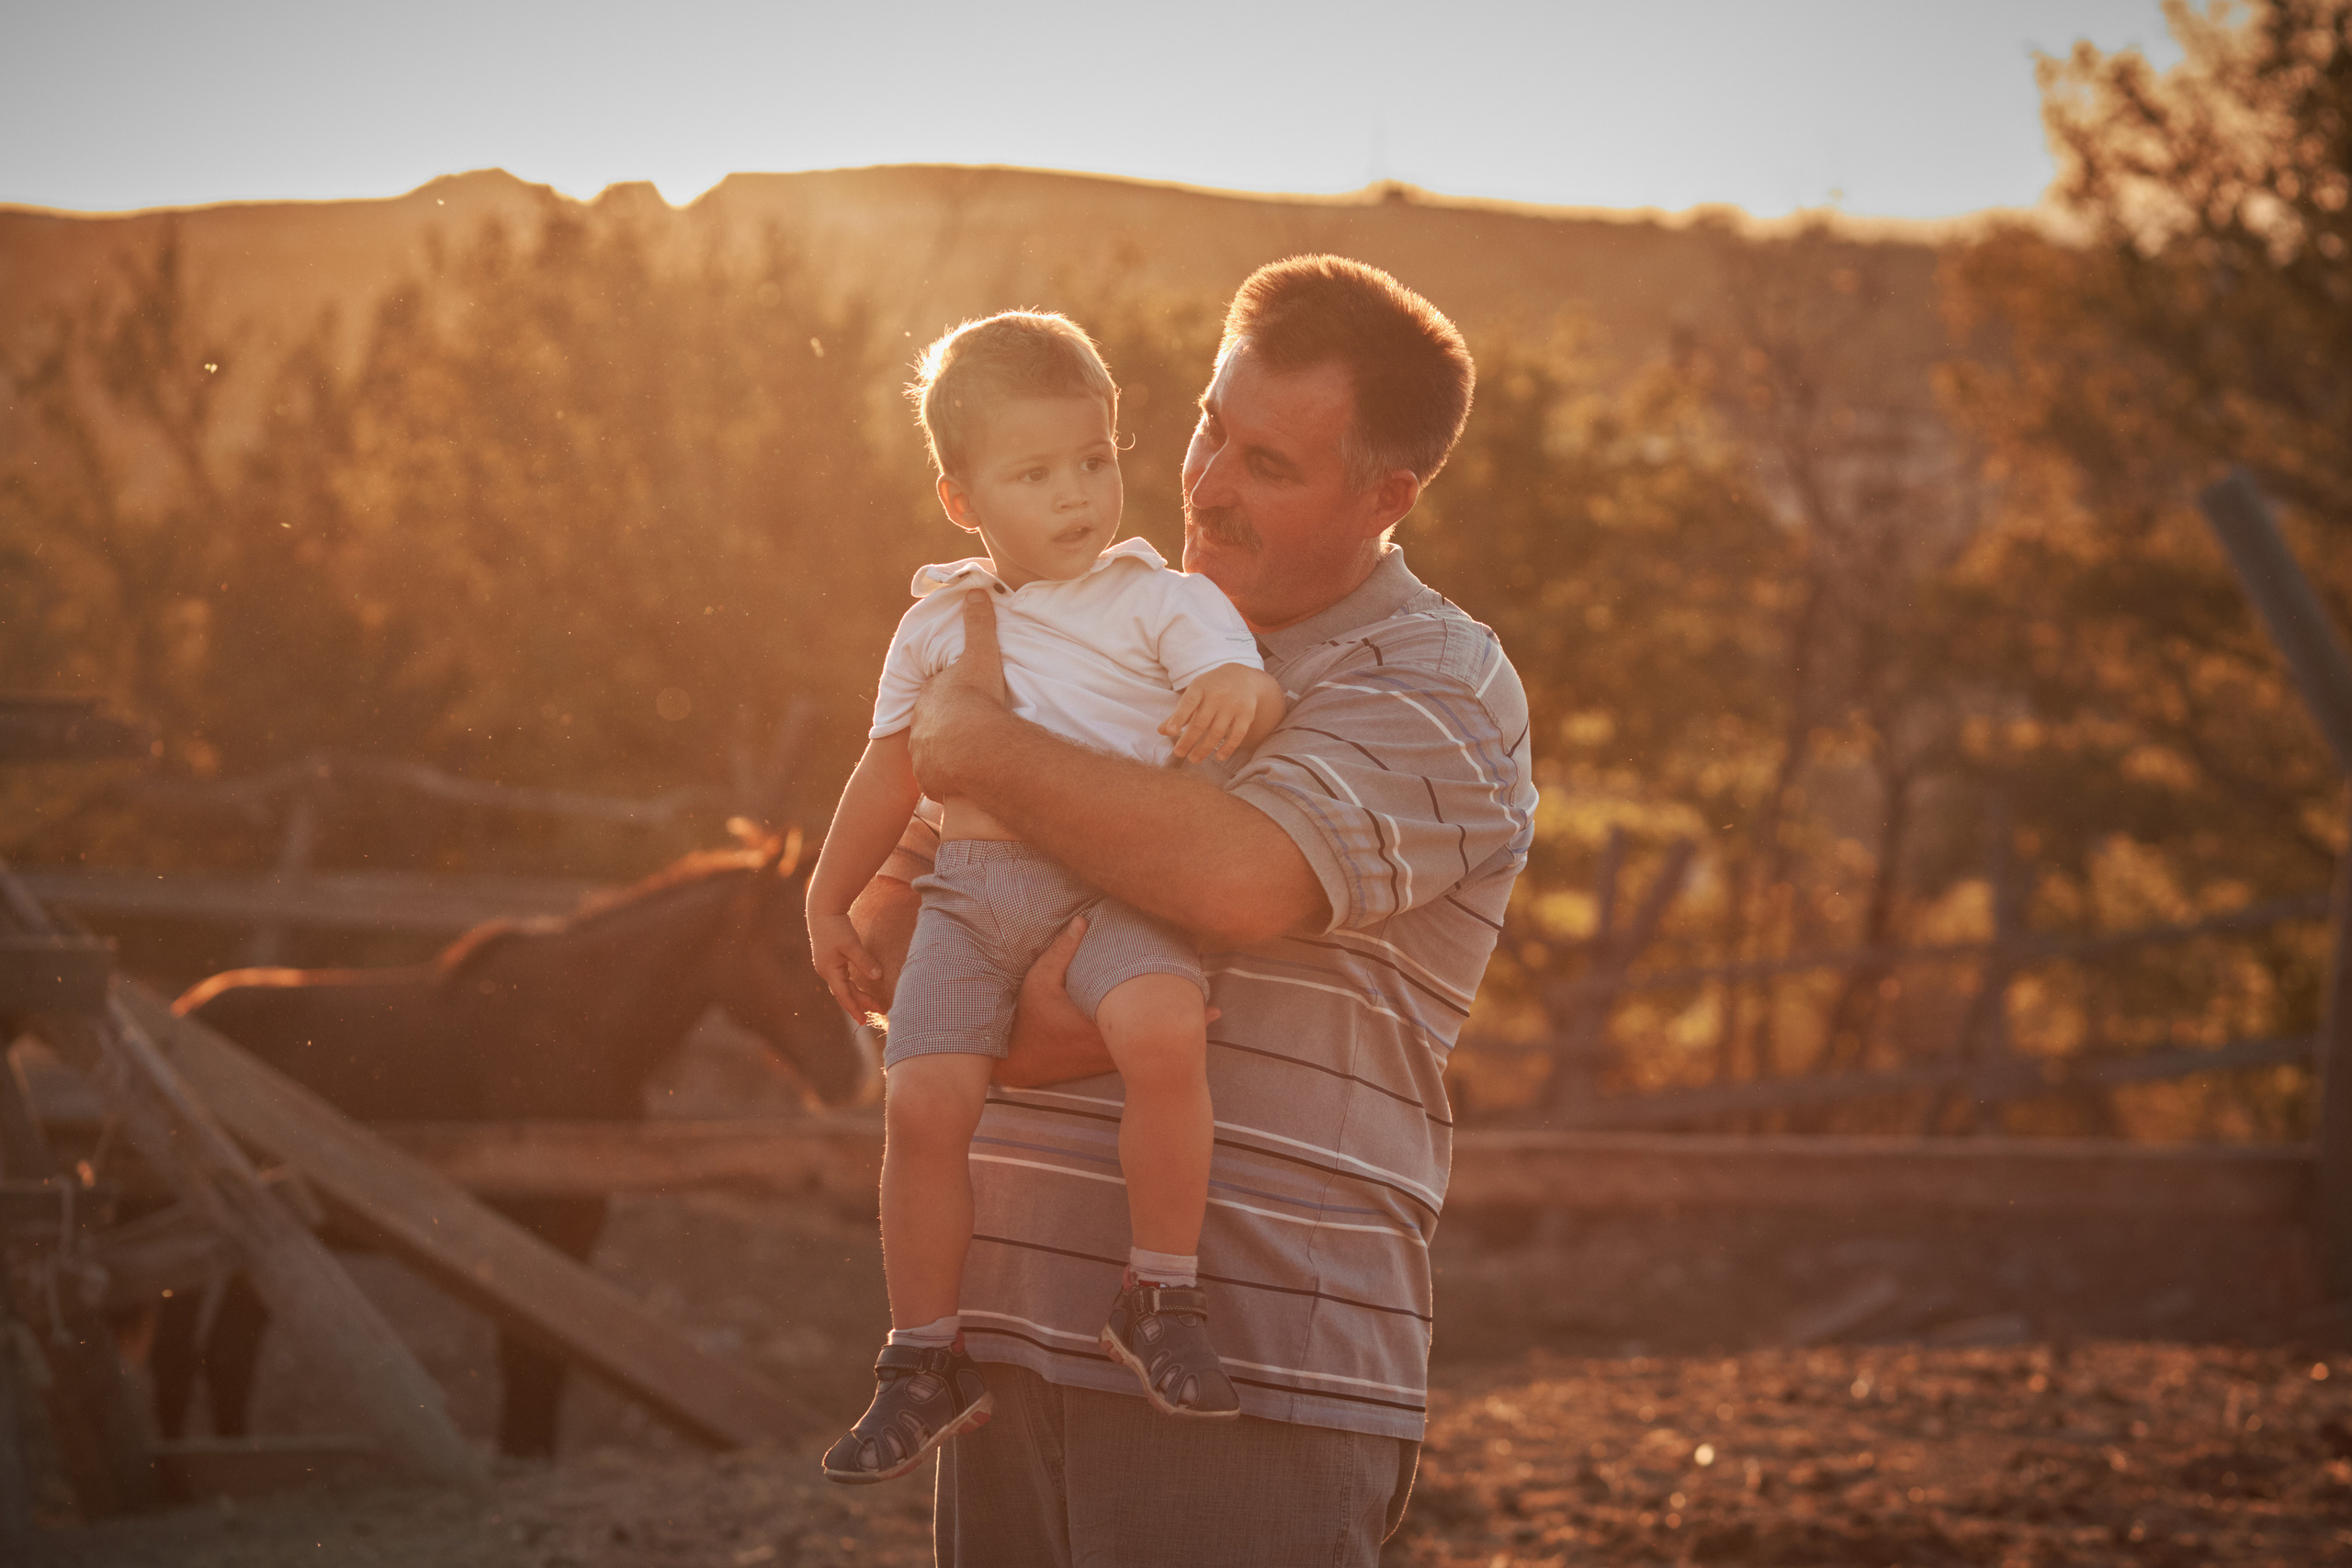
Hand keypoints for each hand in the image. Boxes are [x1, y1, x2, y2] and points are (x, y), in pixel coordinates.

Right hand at [808, 911, 886, 1020]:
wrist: (823, 910)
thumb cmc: (836, 927)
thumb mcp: (852, 944)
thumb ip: (864, 961)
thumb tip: (878, 977)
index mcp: (830, 971)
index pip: (844, 995)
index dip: (855, 1009)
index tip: (864, 1021)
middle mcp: (826, 971)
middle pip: (844, 993)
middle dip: (860, 1003)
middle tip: (878, 1010)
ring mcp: (827, 966)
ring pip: (843, 987)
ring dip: (856, 996)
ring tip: (871, 1004)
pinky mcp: (830, 960)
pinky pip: (842, 979)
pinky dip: (851, 986)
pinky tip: (860, 988)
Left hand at [909, 590, 1007, 798]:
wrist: (972, 745)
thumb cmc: (976, 697)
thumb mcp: (980, 654)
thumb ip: (978, 624)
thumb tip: (976, 590)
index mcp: (929, 697)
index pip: (937, 695)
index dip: (950, 698)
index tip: (964, 702)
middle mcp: (919, 727)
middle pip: (932, 726)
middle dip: (945, 728)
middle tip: (968, 731)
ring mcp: (922, 755)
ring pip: (932, 755)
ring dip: (945, 757)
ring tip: (968, 760)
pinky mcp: (930, 780)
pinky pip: (938, 781)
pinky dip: (947, 781)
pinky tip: (961, 782)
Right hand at [996, 916, 1221, 1088]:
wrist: (1018, 1061)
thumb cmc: (1029, 1018)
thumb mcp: (1039, 980)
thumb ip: (1062, 951)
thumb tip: (1083, 920)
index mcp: (1100, 1018)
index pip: (1144, 1011)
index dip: (1173, 1001)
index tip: (1200, 991)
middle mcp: (1110, 1042)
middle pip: (1154, 1032)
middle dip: (1182, 1019)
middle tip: (1214, 1009)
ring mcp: (1108, 1056)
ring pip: (1148, 1047)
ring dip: (1171, 1031)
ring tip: (1206, 1019)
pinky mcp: (1103, 1061)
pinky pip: (1136, 1055)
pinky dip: (1154, 1044)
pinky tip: (1172, 1037)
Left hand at [1162, 663, 1282, 762]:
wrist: (1242, 677)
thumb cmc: (1211, 688)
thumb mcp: (1195, 693)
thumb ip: (1179, 712)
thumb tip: (1161, 731)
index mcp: (1201, 687)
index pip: (1188, 703)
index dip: (1179, 717)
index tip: (1171, 732)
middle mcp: (1217, 695)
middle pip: (1201, 722)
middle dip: (1189, 740)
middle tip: (1179, 753)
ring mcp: (1233, 704)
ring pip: (1217, 731)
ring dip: (1204, 748)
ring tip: (1194, 759)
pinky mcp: (1246, 714)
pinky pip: (1237, 734)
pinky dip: (1228, 747)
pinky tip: (1219, 756)